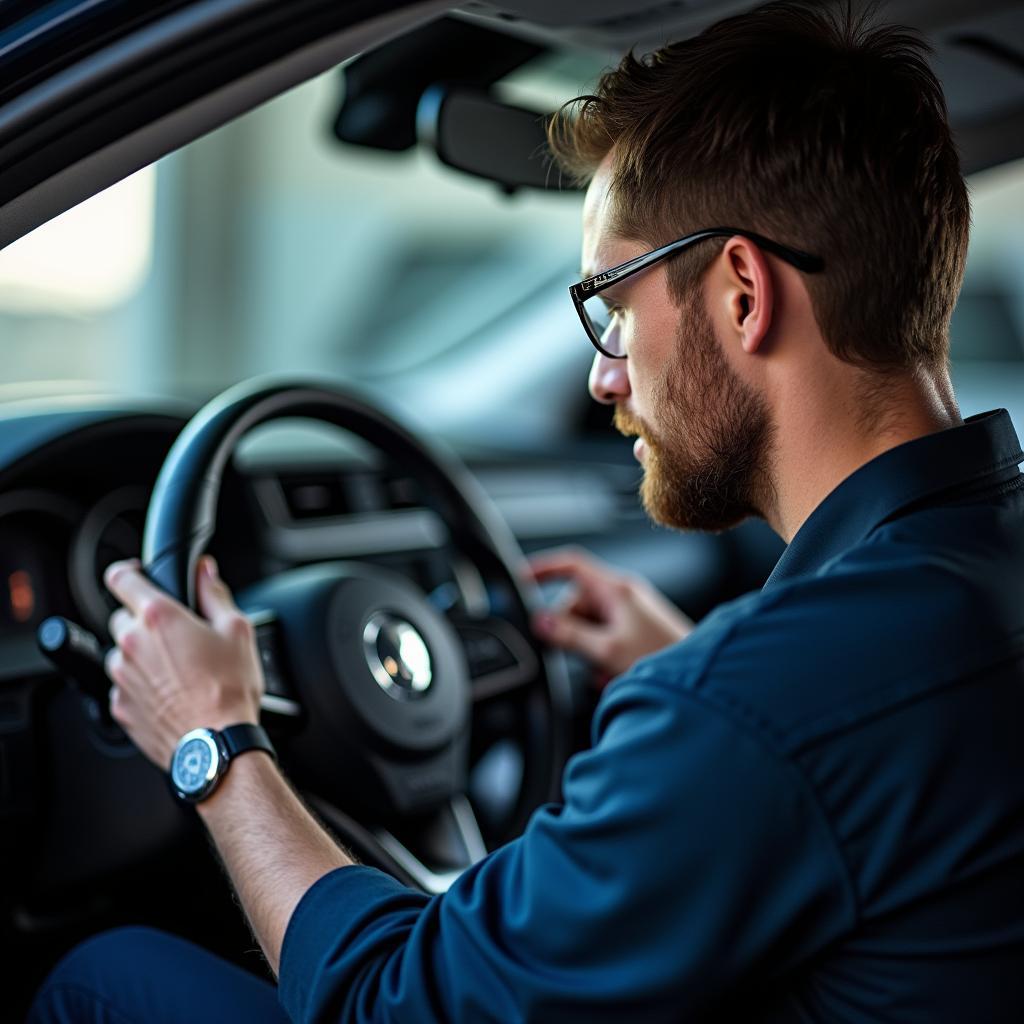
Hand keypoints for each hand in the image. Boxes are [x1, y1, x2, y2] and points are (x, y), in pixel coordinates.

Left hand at [104, 555, 263, 767]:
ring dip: (143, 655)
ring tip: (178, 670)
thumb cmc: (228, 691)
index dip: (130, 572)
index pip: (121, 577)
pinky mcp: (120, 707)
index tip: (139, 577)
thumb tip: (205, 572)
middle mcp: (132, 644)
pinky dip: (142, 685)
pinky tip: (171, 693)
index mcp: (158, 617)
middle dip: (145, 621)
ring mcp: (121, 677)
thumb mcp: (237, 630)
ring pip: (122, 653)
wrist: (216, 745)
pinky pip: (124, 685)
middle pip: (122, 617)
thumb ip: (215, 594)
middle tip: (177, 635)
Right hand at [527, 547, 692, 683]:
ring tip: (604, 670)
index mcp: (615, 589)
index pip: (570, 564)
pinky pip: (605, 637)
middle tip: (578, 655)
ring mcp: (631, 613)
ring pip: (588, 625)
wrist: (700, 679)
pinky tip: (613, 675)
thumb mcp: (607, 650)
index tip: (520, 578)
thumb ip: (570, 636)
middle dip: (570, 631)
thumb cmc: (663, 660)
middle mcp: (623, 595)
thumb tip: (541, 623)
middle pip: (575, 603)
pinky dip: (602, 656)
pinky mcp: (637, 631)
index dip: (542, 568)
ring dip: (587, 650)